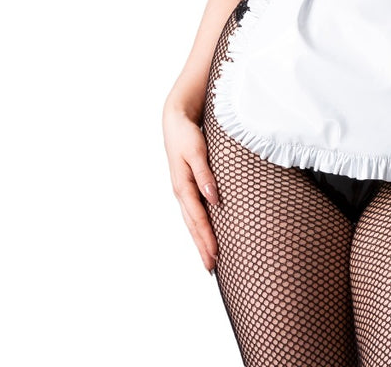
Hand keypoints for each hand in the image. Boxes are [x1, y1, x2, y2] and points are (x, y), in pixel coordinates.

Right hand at [163, 105, 218, 270]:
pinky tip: (204, 233)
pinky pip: (193, 212)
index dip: (207, 238)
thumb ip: (205, 174)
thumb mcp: (197, 151)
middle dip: (202, 247)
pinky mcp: (186, 186)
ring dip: (200, 240)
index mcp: (183, 186)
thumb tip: (213, 198)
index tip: (215, 256)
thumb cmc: (187, 135)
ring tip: (209, 258)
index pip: (198, 219)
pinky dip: (198, 226)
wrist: (175, 121)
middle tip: (211, 268)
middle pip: (193, 225)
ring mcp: (182, 190)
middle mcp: (181, 192)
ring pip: (192, 221)